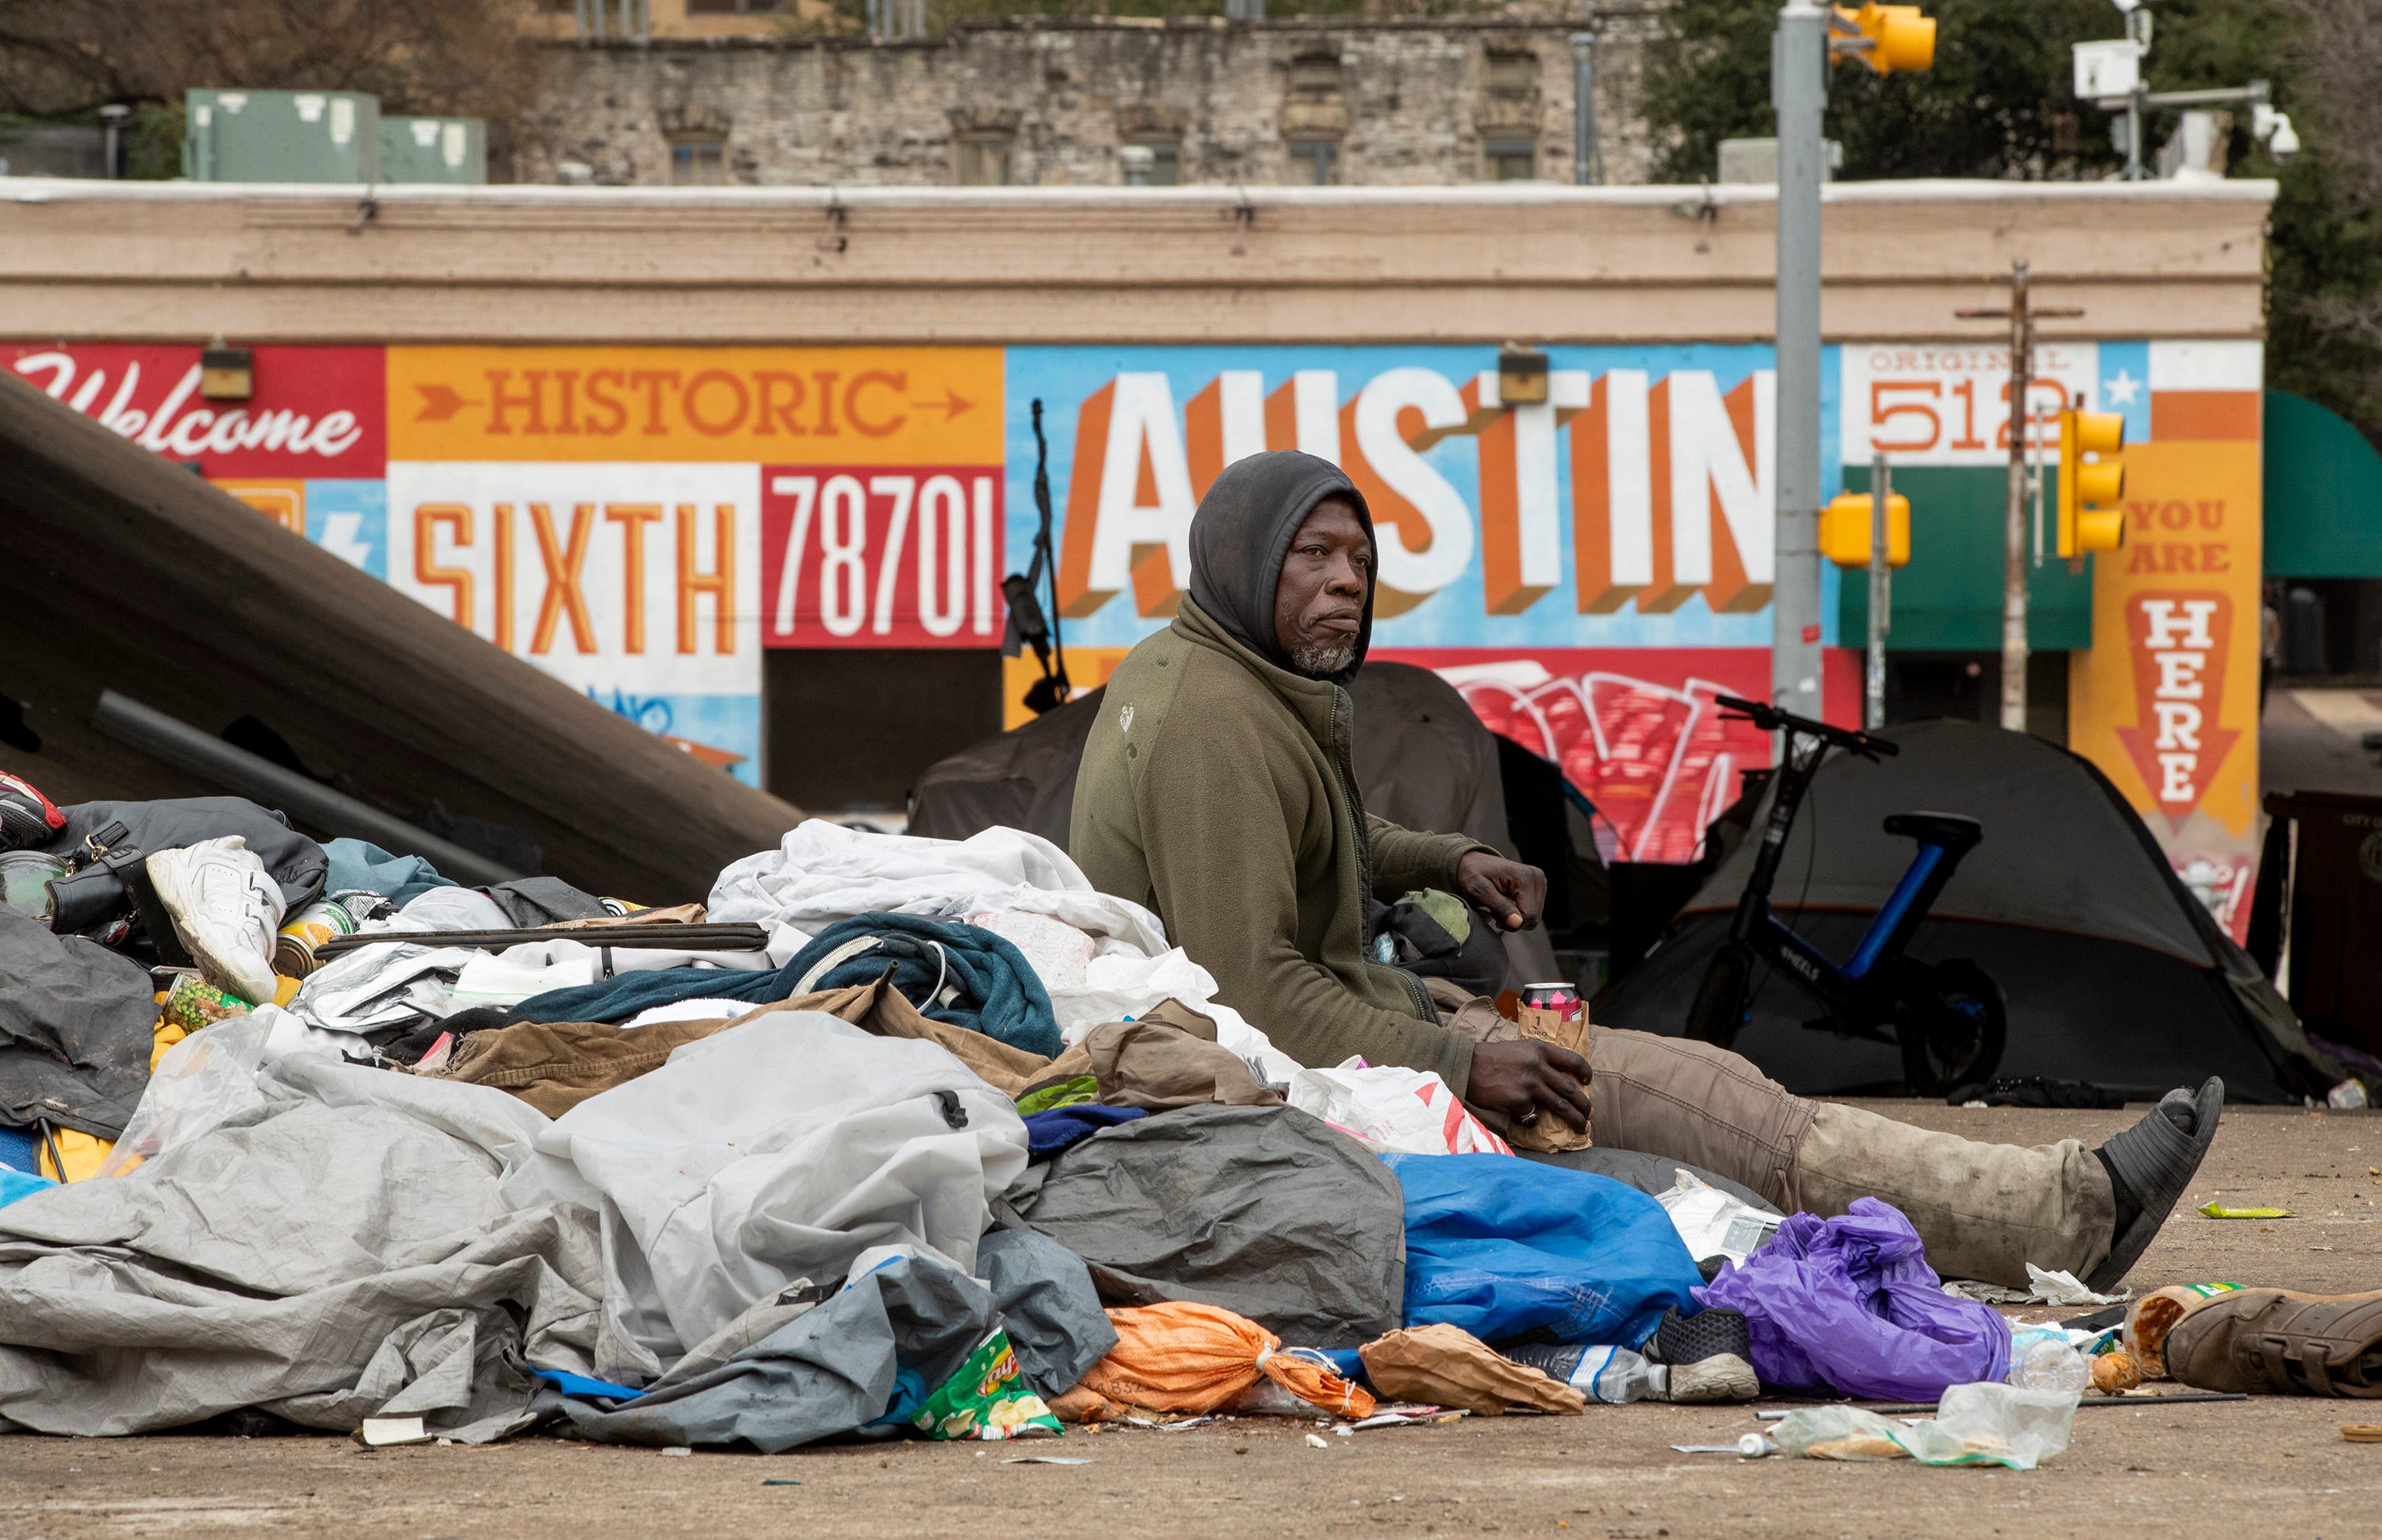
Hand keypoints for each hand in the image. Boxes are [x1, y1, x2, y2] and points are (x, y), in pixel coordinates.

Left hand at [1455, 851, 1546, 931]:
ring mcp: (1540, 881)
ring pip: (1535, 916)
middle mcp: (1536, 877)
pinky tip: (1507, 904)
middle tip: (1495, 911)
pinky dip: (1519, 913)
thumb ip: (1499, 907)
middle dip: (1514, 921)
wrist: (1473, 863)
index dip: (1511, 924)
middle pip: (1534, 917)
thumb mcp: (1479, 891)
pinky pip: (1533, 910)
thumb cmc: (1473, 875)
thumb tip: (1517, 922)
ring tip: (1499, 906)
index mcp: (1524, 877)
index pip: (1529, 914)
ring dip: (1516, 918)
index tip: (1494, 917)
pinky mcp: (1538, 886)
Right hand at [1463, 1039, 1590, 1131]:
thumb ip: (1538, 1060)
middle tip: (1590, 1114)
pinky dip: (1532, 1119)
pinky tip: (1526, 1119)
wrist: (1467, 1066)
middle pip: (1571, 1089)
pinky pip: (1533, 1115)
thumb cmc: (1490, 1058)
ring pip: (1561, 1106)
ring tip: (1582, 1128)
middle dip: (1584, 1105)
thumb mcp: (1519, 1049)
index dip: (1585, 1072)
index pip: (1573, 1060)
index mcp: (1540, 1050)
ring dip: (1576, 1119)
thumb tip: (1555, 1078)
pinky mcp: (1520, 1103)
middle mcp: (1539, 1067)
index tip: (1587, 1081)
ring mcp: (1530, 1086)